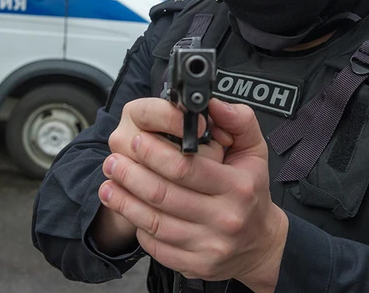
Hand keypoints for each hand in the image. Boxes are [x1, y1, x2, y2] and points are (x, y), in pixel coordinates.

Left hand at [102, 98, 288, 291]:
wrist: (260, 242)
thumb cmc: (252, 191)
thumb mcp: (255, 151)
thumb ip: (238, 121)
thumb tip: (214, 104)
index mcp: (237, 186)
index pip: (187, 168)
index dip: (155, 153)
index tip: (137, 140)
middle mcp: (225, 218)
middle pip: (164, 194)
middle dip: (131, 175)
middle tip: (113, 160)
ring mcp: (209, 245)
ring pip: (154, 221)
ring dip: (124, 201)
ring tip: (108, 184)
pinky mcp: (195, 264)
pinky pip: (156, 245)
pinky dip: (137, 227)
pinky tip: (127, 210)